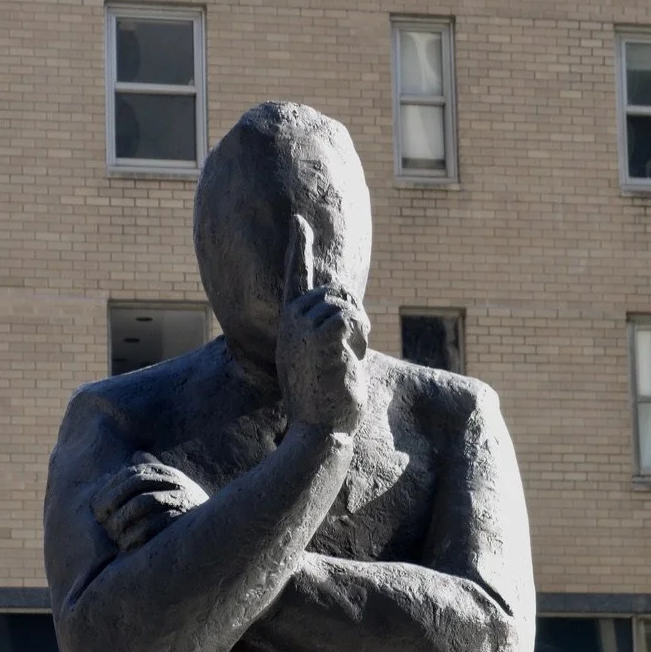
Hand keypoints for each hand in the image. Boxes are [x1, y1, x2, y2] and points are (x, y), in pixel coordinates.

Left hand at [91, 452, 208, 551]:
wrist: (216, 536)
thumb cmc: (185, 513)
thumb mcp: (170, 489)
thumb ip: (152, 473)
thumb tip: (136, 454)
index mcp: (169, 474)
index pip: (133, 472)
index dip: (111, 488)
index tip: (98, 509)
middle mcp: (177, 482)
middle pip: (136, 483)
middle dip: (115, 502)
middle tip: (104, 523)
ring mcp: (183, 501)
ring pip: (143, 502)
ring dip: (123, 520)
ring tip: (116, 536)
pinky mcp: (185, 524)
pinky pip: (154, 525)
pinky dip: (136, 536)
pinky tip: (128, 547)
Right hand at [276, 214, 369, 434]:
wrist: (318, 430)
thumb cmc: (325, 401)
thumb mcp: (322, 360)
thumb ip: (328, 332)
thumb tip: (344, 307)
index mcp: (290, 323)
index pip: (295, 275)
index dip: (300, 246)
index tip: (300, 222)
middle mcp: (291, 320)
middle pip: (337, 289)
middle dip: (355, 315)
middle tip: (353, 349)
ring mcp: (301, 327)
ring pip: (346, 304)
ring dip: (360, 330)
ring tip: (350, 358)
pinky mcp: (319, 337)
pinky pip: (350, 318)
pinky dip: (360, 336)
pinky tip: (352, 358)